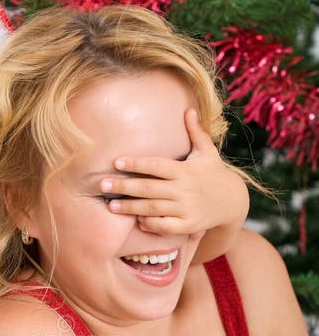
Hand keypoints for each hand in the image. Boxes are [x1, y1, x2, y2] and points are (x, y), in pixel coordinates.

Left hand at [99, 108, 248, 235]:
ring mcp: (186, 209)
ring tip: (111, 205)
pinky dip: (150, 224)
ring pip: (152, 209)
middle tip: (102, 185)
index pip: (156, 166)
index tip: (116, 162)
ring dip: (130, 208)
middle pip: (148, 188)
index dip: (136, 164)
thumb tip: (189, 110)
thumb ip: (196, 132)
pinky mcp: (188, 225)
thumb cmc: (214, 173)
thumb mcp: (207, 152)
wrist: (233, 202)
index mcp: (184, 170)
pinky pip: (164, 226)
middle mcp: (184, 189)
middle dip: (124, 187)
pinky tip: (136, 220)